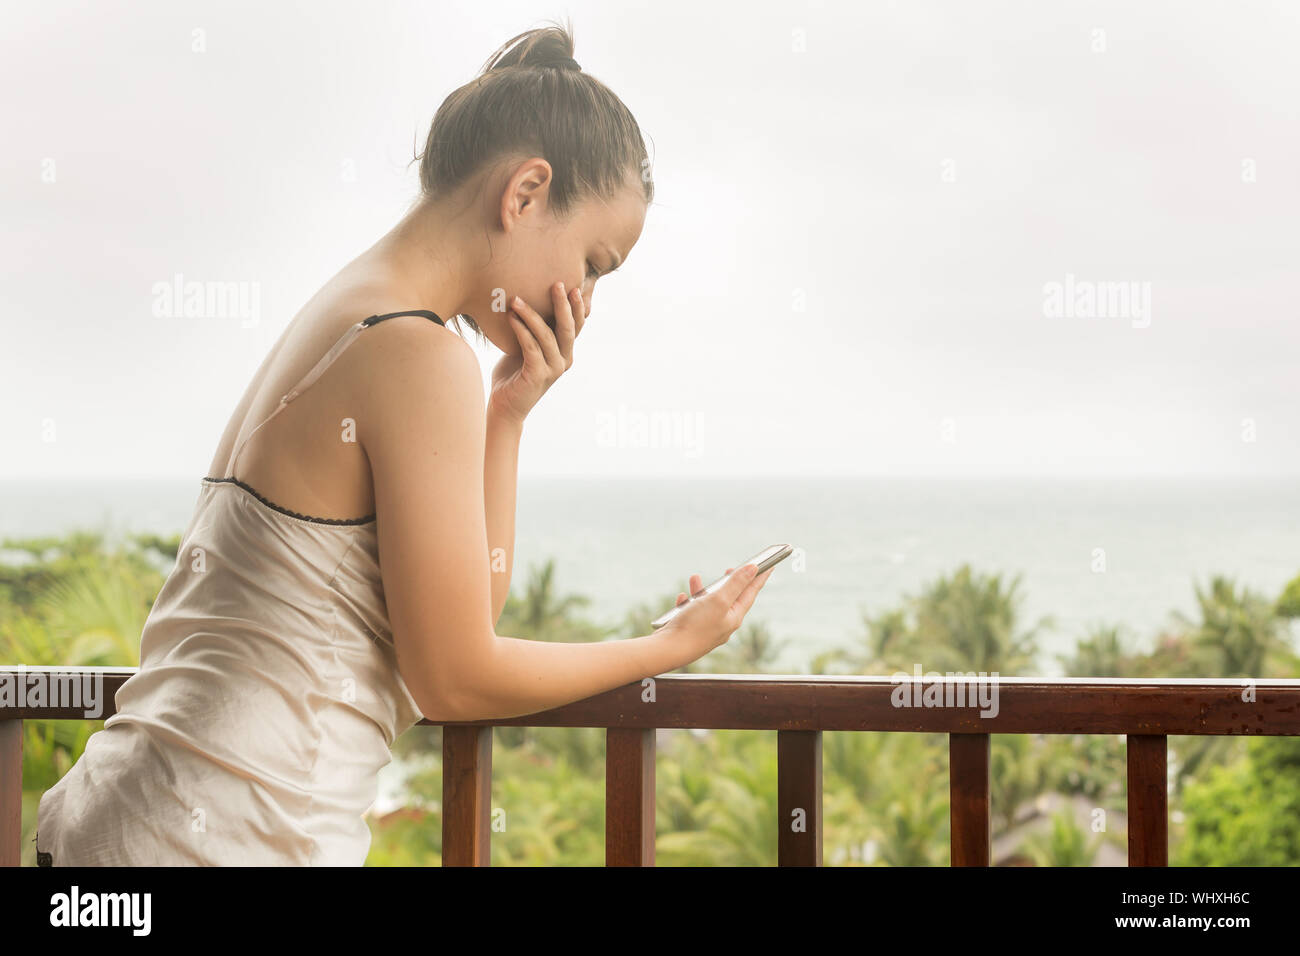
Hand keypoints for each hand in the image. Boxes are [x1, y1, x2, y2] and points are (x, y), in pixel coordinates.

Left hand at [488, 281, 586, 424]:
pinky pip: (531, 347)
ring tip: (516, 299)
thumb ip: (533, 331)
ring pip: (547, 335)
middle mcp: (564, 361)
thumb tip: (526, 300)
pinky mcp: (538, 375)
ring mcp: (553, 369)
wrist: (505, 406)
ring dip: (531, 314)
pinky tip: (511, 318)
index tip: (572, 285)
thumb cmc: (513, 375)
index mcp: (565, 353)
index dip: (577, 306)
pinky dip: (521, 330)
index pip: (576, 326)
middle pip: (568, 328)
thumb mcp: (527, 348)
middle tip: (557, 284)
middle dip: (563, 304)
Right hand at [658, 563, 773, 660]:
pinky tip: (682, 597)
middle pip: (730, 598)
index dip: (759, 577)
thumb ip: (736, 584)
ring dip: (702, 590)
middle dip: (730, 582)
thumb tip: (753, 569)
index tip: (769, 565)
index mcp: (733, 617)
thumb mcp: (719, 600)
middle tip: (731, 569)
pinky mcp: (690, 629)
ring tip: (695, 578)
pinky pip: (692, 612)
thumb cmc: (696, 626)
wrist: (669, 650)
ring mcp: (706, 628)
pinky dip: (688, 602)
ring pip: (707, 603)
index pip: (750, 593)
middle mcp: (722, 624)